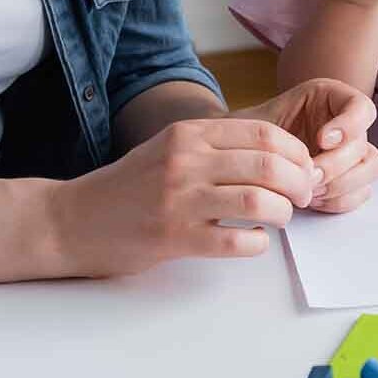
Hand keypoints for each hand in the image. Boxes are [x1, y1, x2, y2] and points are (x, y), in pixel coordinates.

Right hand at [48, 117, 321, 273]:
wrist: (73, 220)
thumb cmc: (130, 186)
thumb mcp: (171, 148)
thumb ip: (217, 146)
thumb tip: (279, 154)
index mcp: (189, 134)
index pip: (264, 134)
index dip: (297, 153)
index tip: (304, 169)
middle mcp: (185, 161)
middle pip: (269, 165)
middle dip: (299, 183)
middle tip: (303, 197)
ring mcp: (178, 200)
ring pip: (258, 202)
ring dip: (283, 213)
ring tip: (280, 219)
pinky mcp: (173, 237)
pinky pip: (235, 241)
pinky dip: (258, 244)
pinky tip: (255, 242)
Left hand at [238, 78, 377, 213]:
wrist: (247, 157)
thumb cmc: (252, 135)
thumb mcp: (256, 121)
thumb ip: (267, 129)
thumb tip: (283, 150)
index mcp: (331, 99)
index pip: (361, 108)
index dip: (349, 125)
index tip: (323, 139)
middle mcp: (347, 126)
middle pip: (363, 144)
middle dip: (335, 165)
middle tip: (308, 176)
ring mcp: (351, 154)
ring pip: (371, 169)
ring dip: (341, 184)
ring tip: (308, 190)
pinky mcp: (350, 180)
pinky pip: (361, 192)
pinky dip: (339, 200)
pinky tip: (314, 200)